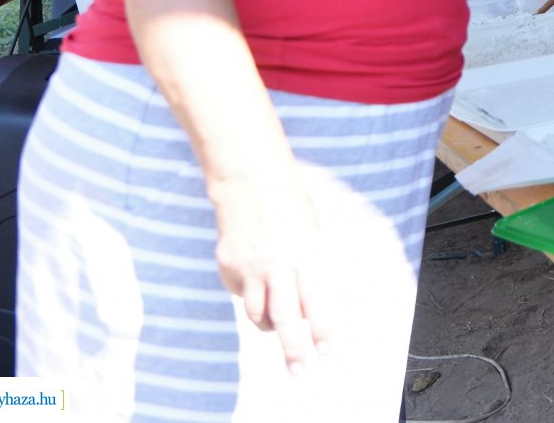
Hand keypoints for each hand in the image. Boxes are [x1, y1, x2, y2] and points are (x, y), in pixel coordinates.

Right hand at [210, 174, 330, 374]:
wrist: (248, 182)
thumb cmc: (289, 209)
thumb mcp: (310, 235)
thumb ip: (309, 272)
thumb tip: (306, 312)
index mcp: (304, 254)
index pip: (315, 300)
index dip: (320, 328)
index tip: (325, 350)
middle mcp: (276, 264)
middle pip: (285, 316)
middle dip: (294, 349)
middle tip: (300, 371)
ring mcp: (248, 267)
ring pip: (258, 314)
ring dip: (270, 324)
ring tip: (278, 322)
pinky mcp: (228, 267)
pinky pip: (242, 294)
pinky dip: (253, 295)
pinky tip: (257, 276)